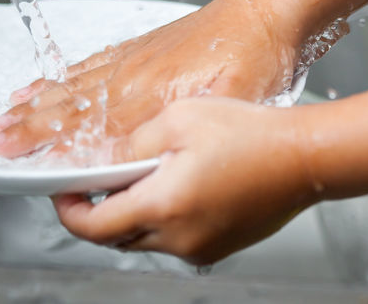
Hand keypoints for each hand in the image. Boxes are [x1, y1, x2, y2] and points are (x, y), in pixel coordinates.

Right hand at [0, 0, 302, 158]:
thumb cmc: (254, 59)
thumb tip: (141, 153)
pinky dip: (59, 76)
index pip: (87, 129)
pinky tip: (43, 81)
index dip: (48, 147)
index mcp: (149, 96)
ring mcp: (130, 61)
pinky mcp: (136, 50)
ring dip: (33, 103)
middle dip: (25, 127)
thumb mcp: (230, 104)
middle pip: (67, 107)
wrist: (262, 12)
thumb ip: (181, 128)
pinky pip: (87, 64)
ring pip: (70, 85)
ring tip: (3, 114)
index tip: (15, 158)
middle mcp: (130, 77)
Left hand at [52, 97, 317, 264]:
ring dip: (133, 212)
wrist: (305, 157)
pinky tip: (176, 184)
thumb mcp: (178, 119)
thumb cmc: (250, 134)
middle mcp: (179, 239)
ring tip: (146, 173)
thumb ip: (133, 143)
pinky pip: (174, 238)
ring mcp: (201, 248)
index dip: (69, 210)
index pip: (94, 226)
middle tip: (99, 178)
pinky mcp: (218, 247)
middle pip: (117, 236)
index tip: (62, 193)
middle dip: (100, 210)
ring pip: (145, 238)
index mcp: (163, 207)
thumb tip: (107, 160)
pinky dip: (162, 217)